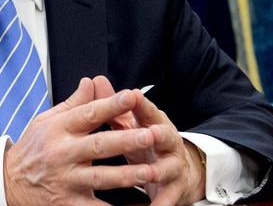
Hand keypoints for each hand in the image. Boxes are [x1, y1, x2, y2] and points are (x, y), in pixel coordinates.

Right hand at [3, 78, 156, 205]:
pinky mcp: (67, 204)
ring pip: (101, 178)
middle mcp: (62, 153)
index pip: (88, 113)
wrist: (8, 183)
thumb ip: (73, 104)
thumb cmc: (32, 148)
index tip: (133, 96)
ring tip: (151, 172)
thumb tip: (91, 81)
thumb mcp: (46, 120)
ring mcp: (65, 180)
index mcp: (59, 129)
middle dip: (127, 140)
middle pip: (99, 146)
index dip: (111, 104)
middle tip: (151, 135)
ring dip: (127, 176)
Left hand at [93, 76, 205, 205]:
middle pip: (163, 134)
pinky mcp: (174, 189)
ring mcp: (172, 166)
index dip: (141, 102)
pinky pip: (167, 197)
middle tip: (148, 133)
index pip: (147, 109)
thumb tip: (95, 80)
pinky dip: (160, 203)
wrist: (178, 170)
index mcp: (153, 122)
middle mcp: (166, 142)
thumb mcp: (132, 122)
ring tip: (149, 172)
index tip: (132, 94)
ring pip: (167, 167)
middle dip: (156, 134)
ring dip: (159, 169)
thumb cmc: (147, 142)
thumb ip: (114, 104)